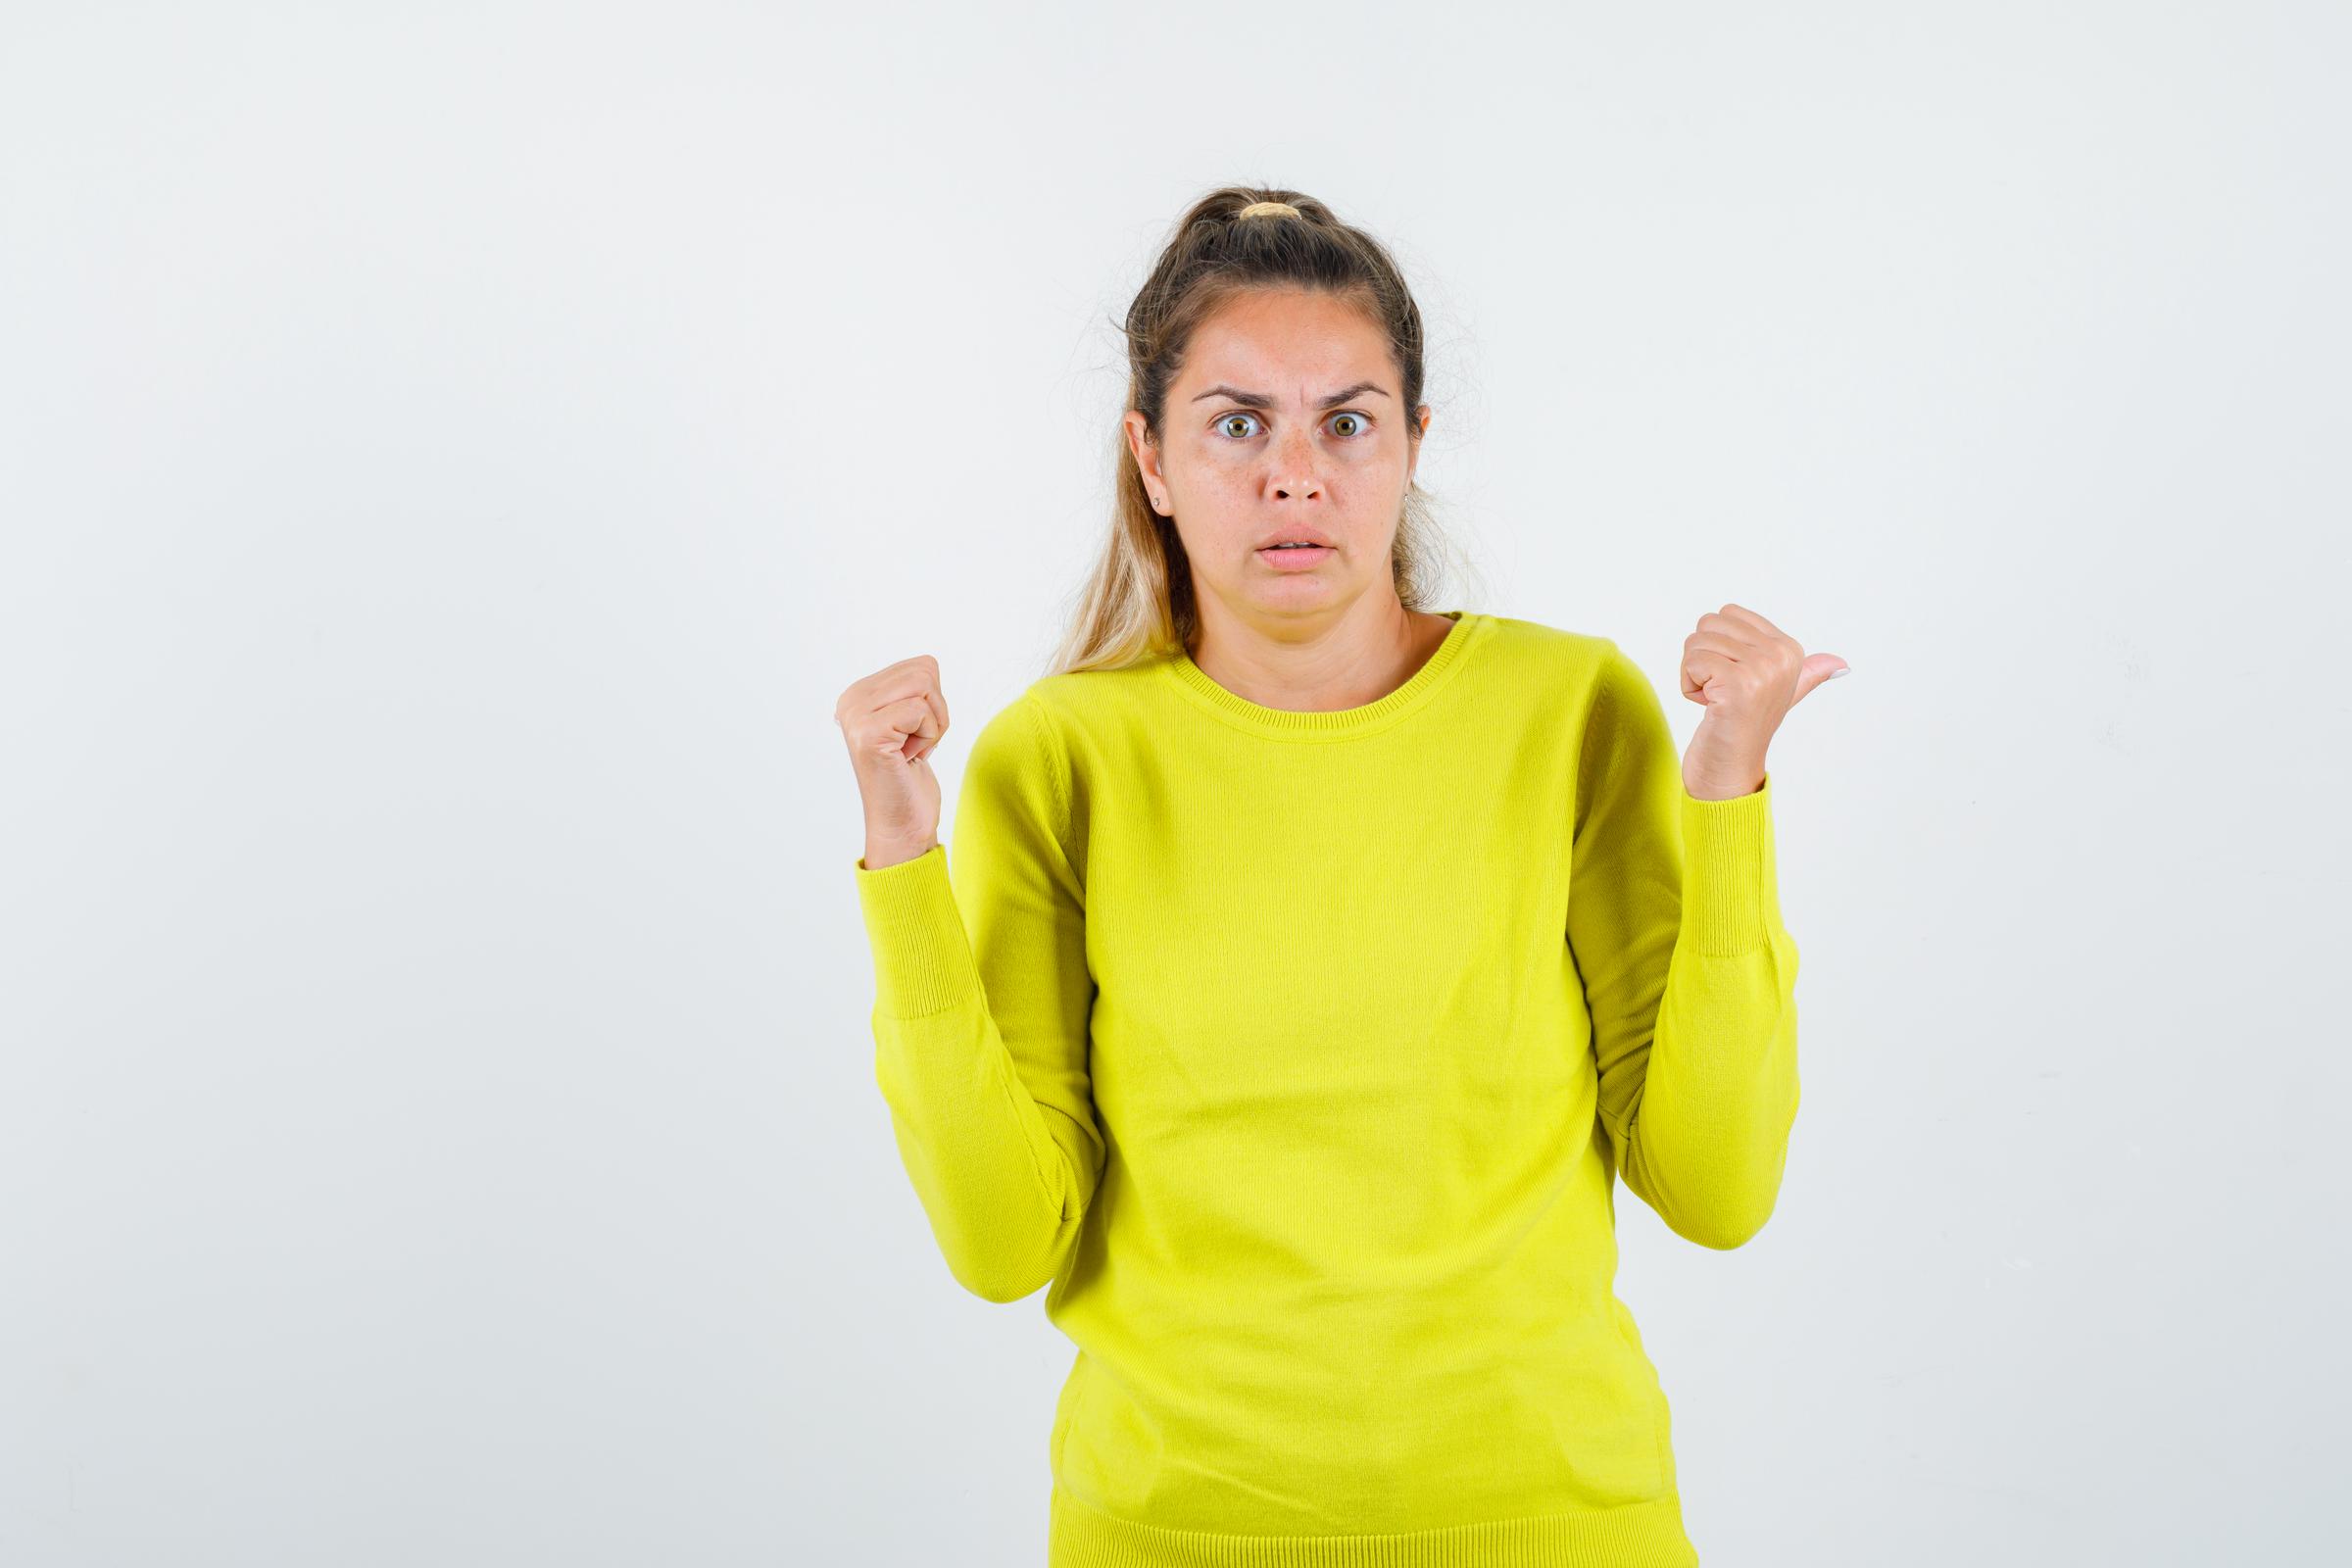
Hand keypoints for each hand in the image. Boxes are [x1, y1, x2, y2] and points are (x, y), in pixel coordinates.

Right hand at [836, 654, 950, 867]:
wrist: (902, 824)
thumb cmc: (910, 776)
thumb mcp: (911, 720)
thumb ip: (910, 689)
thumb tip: (927, 663)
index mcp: (858, 693)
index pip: (922, 665)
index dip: (934, 703)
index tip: (913, 734)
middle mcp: (850, 700)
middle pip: (925, 671)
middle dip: (937, 711)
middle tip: (916, 743)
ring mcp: (856, 716)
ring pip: (925, 686)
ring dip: (933, 724)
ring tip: (911, 750)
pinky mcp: (868, 733)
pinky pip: (921, 711)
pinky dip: (928, 737)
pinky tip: (908, 758)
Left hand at [1676, 604, 1846, 800]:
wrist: (1729, 768)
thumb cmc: (1745, 727)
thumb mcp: (1780, 693)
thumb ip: (1807, 674)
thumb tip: (1842, 664)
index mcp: (1790, 649)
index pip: (1726, 613)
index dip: (1717, 646)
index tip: (1734, 680)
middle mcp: (1781, 656)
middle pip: (1708, 624)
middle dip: (1701, 658)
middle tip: (1721, 692)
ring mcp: (1763, 670)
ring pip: (1696, 642)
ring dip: (1694, 675)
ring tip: (1716, 701)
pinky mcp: (1738, 685)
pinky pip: (1691, 664)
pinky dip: (1689, 688)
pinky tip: (1710, 708)